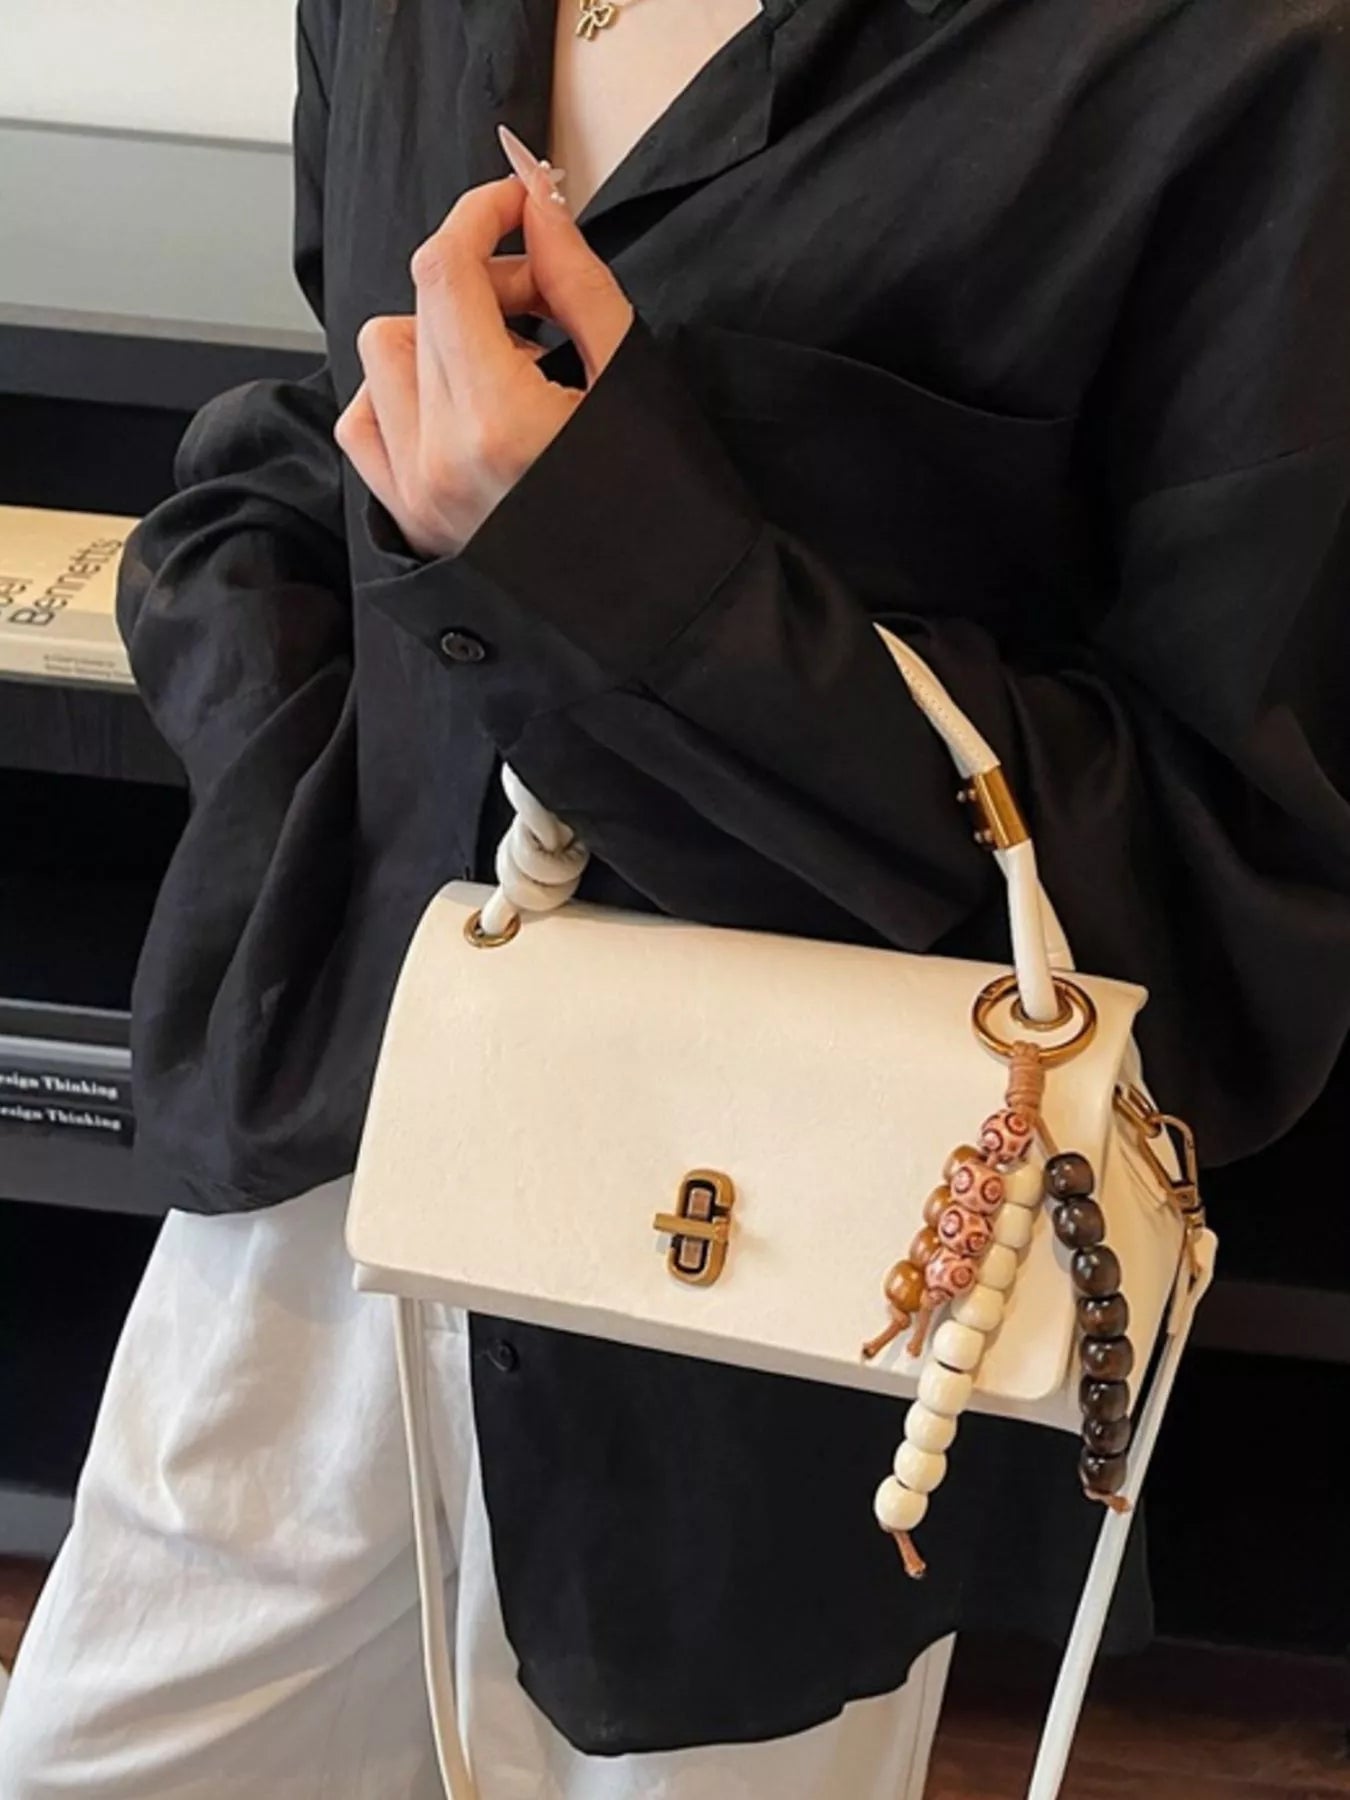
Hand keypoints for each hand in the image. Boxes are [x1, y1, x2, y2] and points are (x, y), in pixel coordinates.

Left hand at [335, 132, 633, 560]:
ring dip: (436, 334)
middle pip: (420, 306)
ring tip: (509, 364)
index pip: (445, 272)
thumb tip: (536, 207)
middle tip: (545, 299)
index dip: (478, 215)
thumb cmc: (664, 514)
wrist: (659, 619)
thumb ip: (577, 285)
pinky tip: (462, 406)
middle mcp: (440, 460)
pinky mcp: (410, 521)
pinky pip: (365, 422)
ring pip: (382, 355)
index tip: (515, 204)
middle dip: (481, 278)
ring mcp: (416, 495)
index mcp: (499, 424)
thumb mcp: (632, 384)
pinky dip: (400, 394)